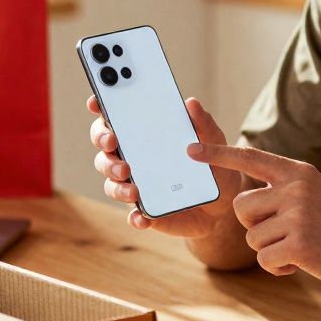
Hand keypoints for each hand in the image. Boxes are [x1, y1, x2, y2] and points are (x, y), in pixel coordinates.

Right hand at [86, 95, 240, 237]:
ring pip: (111, 183)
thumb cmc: (213, 165)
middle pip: (104, 149)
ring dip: (117, 184)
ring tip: (133, 190)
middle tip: (113, 143)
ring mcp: (136, 186)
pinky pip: (133, 215)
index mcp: (144, 136)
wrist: (224, 202)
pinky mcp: (146, 211)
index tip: (96, 102)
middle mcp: (133, 160)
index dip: (101, 107)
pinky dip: (135, 217)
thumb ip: (203, 124)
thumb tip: (191, 103)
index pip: (115, 118)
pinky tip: (143, 218)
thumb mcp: (213, 142)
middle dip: (103, 143)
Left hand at [188, 142, 320, 291]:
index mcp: (298, 172)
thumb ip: (285, 190)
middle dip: (255, 226)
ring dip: (271, 250)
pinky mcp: (298, 244)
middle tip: (285, 234)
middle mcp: (295, 188)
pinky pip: (264, 260)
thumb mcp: (317, 195)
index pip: (249, 158)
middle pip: (241, 207)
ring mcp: (297, 215)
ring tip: (302, 248)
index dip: (217, 154)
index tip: (189, 149)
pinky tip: (302, 264)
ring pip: (252, 237)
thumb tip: (246, 198)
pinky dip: (279, 268)